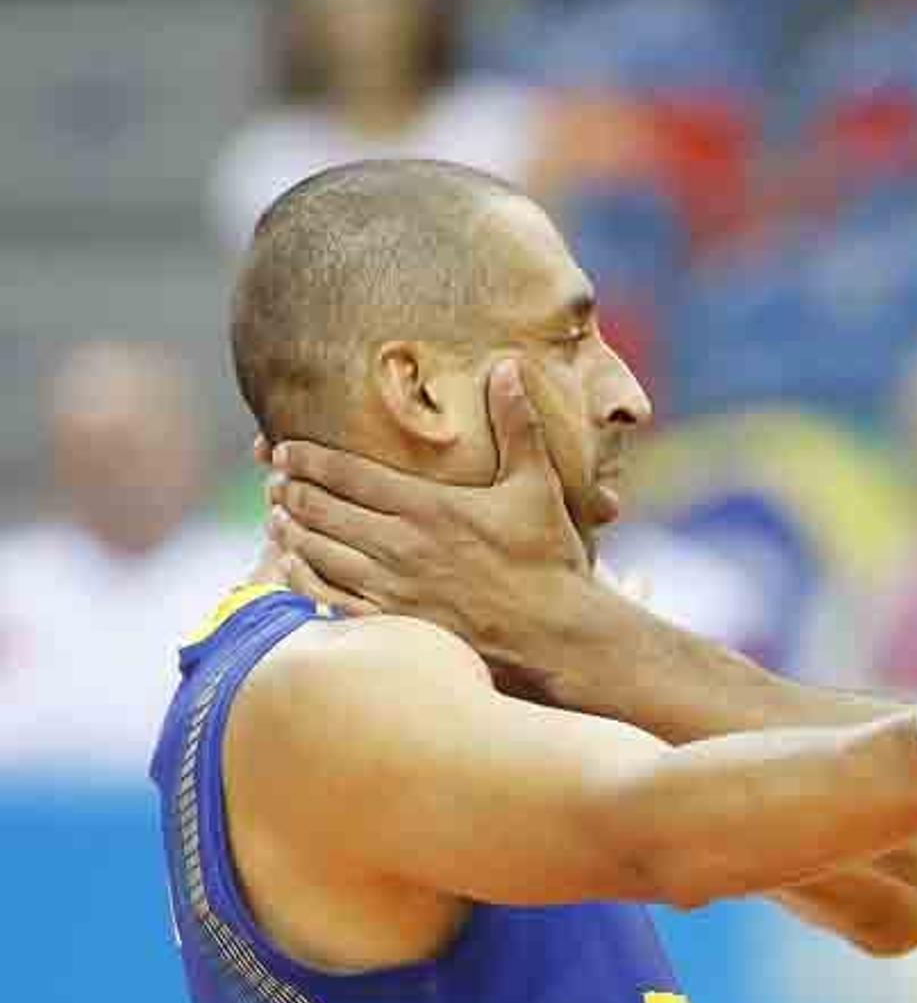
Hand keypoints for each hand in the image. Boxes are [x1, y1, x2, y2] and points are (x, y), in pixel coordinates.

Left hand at [265, 359, 594, 675]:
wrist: (554, 635)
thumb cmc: (547, 560)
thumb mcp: (538, 485)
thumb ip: (517, 425)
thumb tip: (508, 367)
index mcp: (428, 507)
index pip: (347, 474)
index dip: (307, 458)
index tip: (282, 448)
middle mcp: (400, 546)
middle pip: (321, 510)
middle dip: (290, 490)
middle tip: (275, 479)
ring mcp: (391, 589)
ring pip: (317, 553)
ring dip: (290, 530)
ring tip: (276, 515)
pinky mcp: (393, 623)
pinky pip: (328, 598)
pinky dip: (302, 577)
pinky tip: (293, 565)